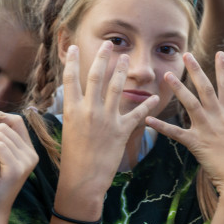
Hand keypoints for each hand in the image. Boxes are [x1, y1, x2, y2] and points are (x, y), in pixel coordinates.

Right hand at [58, 43, 159, 202]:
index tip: (74, 47)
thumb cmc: (73, 157)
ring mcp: (105, 120)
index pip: (70, 79)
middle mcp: (88, 111)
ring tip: (126, 58)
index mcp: (71, 110)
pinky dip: (146, 104)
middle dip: (102, 58)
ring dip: (122, 71)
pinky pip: (136, 114)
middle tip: (108, 44)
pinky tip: (155, 96)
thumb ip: (75, 112)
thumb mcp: (69, 130)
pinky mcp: (121, 131)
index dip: (72, 61)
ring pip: (116, 88)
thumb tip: (76, 98)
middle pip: (96, 77)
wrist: (82, 180)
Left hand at [146, 52, 223, 199]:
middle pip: (206, 88)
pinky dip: (161, 126)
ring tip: (166, 75)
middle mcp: (219, 118)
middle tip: (186, 55)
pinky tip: (148, 120)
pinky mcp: (197, 144)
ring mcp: (208, 129)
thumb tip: (222, 124)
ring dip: (178, 88)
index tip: (220, 52)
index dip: (222, 69)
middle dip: (196, 70)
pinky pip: (175, 133)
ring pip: (190, 103)